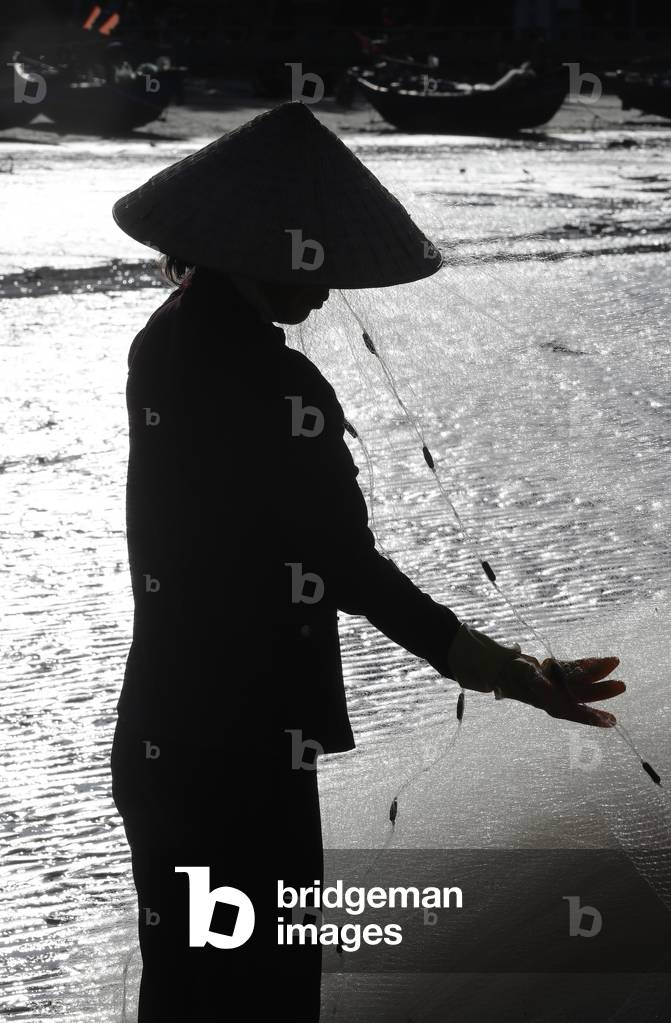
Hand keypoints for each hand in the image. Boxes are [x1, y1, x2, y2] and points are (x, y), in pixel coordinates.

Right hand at [496, 655, 624, 727]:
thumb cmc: (510, 675)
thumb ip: (532, 680)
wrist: (500, 668)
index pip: (574, 711)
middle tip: (621, 685)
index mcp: (548, 702)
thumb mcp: (521, 677)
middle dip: (602, 690)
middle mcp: (555, 696)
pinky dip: (586, 664)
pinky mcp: (555, 674)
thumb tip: (542, 682)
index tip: (611, 722)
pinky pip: (574, 669)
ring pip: (581, 679)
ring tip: (614, 661)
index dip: (592, 717)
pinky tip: (599, 659)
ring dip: (597, 671)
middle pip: (582, 694)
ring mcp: (556, 684)